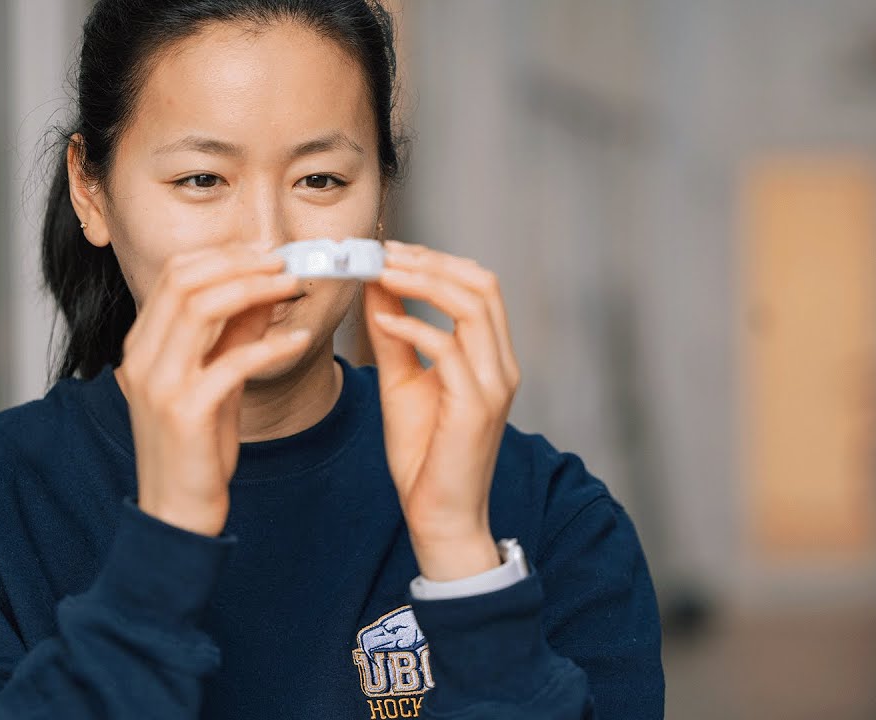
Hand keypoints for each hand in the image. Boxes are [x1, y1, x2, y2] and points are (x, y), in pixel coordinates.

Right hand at [116, 247, 308, 535]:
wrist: (176, 513)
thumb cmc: (196, 450)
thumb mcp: (216, 381)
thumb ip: (234, 335)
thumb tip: (266, 288)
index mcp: (143, 344)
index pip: (176, 274)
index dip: (224, 254)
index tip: (267, 253)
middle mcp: (142, 358)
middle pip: (186, 281)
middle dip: (241, 263)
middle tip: (285, 263)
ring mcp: (159, 384)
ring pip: (201, 309)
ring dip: (255, 290)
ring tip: (293, 287)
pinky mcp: (185, 413)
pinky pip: (232, 362)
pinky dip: (270, 346)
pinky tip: (298, 341)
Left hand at [364, 240, 521, 580]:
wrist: (440, 516)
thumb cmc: (424, 454)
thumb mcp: (403, 382)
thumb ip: (395, 336)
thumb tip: (374, 287)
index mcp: (490, 355)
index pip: (477, 285)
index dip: (434, 259)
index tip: (387, 248)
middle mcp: (501, 364)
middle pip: (482, 284)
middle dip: (429, 259)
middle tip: (380, 251)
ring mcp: (493, 385)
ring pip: (473, 306)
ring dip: (423, 281)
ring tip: (379, 272)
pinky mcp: (476, 408)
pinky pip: (448, 350)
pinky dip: (413, 327)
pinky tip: (381, 318)